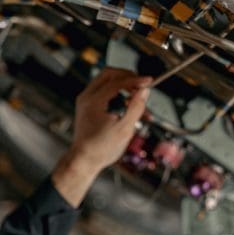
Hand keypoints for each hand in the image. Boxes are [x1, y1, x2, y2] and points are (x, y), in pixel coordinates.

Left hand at [51, 68, 151, 206]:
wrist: (84, 160)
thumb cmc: (101, 149)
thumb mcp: (124, 130)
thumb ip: (135, 108)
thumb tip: (144, 91)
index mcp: (93, 101)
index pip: (117, 81)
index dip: (135, 80)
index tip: (149, 81)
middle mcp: (86, 97)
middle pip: (110, 74)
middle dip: (128, 77)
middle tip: (142, 85)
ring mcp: (85, 100)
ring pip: (107, 81)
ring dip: (124, 85)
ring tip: (137, 101)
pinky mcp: (88, 104)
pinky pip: (104, 91)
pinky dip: (117, 93)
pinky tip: (129, 106)